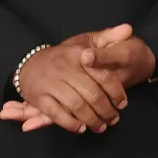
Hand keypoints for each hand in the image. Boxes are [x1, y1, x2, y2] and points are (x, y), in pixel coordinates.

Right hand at [8, 36, 129, 134]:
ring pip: (76, 106)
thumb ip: (108, 37)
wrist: (28, 62)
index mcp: (79, 54)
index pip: (104, 76)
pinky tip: (80, 128)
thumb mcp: (86, 40)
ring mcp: (51, 83)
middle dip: (106, 111)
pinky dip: (70, 123)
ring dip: (91, 120)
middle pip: (92, 95)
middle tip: (112, 120)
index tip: (122, 104)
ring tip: (99, 127)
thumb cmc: (64, 55)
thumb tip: (128, 29)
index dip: (116, 92)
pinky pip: (57, 114)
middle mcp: (65, 68)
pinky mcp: (39, 97)